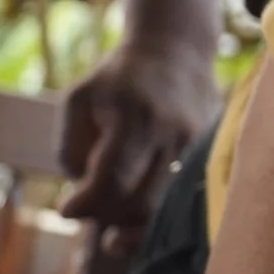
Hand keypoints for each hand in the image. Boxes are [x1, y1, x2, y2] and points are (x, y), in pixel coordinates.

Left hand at [59, 39, 218, 253]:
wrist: (176, 51)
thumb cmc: (118, 79)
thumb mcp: (77, 100)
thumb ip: (69, 148)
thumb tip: (82, 191)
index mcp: (134, 117)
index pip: (111, 180)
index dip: (85, 205)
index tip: (65, 210)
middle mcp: (171, 133)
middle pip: (140, 202)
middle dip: (106, 216)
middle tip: (87, 210)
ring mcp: (195, 146)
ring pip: (165, 207)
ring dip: (131, 222)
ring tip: (110, 216)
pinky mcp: (208, 154)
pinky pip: (181, 198)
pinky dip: (155, 212)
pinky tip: (137, 211)